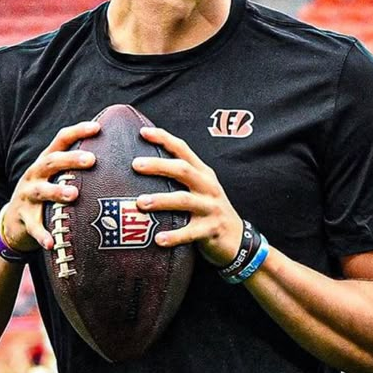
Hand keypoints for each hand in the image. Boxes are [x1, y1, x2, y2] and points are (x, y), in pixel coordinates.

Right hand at [2, 121, 99, 251]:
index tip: (98, 128)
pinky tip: (52, 242)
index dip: (78, 132)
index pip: (60, 140)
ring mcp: (27, 197)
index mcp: (45, 162)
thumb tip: (113, 152)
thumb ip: (75, 165)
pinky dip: (42, 235)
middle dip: (70, 160)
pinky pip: (34, 227)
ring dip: (57, 191)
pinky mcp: (24, 219)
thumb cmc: (44, 194)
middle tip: (92, 160)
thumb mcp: (54, 176)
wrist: (12, 221)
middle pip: (51, 162)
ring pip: (42, 192)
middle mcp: (35, 175)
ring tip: (74, 194)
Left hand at [133, 125, 242, 266]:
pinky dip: (174, 236)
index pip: (183, 149)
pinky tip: (157, 240)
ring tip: (140, 202)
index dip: (164, 138)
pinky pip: (190, 232)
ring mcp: (210, 207)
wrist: (237, 238)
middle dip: (158, 165)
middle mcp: (208, 186)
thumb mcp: (200, 188)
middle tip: (135, 164)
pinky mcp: (211, 229)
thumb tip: (143, 167)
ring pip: (184, 200)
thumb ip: (179, 177)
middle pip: (182, 170)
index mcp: (203, 173)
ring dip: (161, 200)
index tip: (143, 132)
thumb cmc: (209, 210)